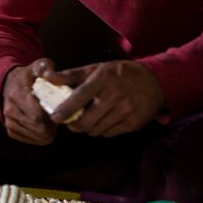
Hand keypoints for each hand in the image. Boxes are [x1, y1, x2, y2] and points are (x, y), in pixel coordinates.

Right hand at [0, 59, 57, 145]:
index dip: (54, 116)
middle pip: (40, 129)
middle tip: (57, 115)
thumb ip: (46, 68)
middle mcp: (10, 110)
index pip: (39, 116)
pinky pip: (32, 140)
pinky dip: (40, 134)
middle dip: (53, 125)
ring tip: (49, 118)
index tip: (60, 110)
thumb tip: (50, 75)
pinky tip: (42, 123)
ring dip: (47, 130)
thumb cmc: (29, 76)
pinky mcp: (10, 131)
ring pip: (38, 137)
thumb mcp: (38, 66)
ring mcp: (9, 122)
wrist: (9, 84)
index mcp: (17, 94)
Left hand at [49, 60, 163, 136]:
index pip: (78, 98)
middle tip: (71, 122)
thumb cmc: (119, 74)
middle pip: (86, 121)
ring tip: (89, 118)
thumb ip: (71, 75)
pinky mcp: (133, 124)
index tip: (55, 118)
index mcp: (102, 80)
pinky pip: (109, 134)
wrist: (154, 82)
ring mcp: (125, 112)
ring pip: (96, 130)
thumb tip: (49, 78)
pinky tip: (103, 120)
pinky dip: (101, 130)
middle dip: (74, 125)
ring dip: (88, 128)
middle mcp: (114, 97)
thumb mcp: (96, 69)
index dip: (64, 110)